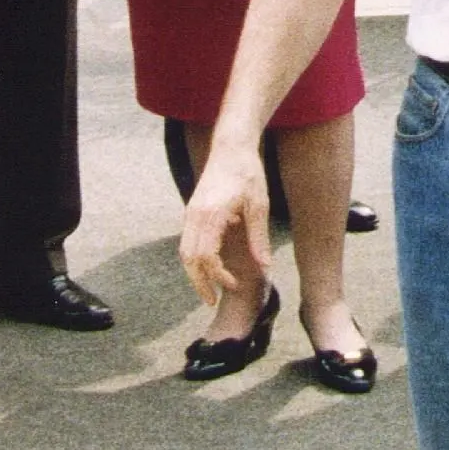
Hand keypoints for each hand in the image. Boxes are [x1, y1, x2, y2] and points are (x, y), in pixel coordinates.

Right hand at [178, 136, 271, 305]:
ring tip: (209, 289)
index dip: (217, 276)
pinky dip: (194, 259)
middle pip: (189, 259)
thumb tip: (264, 266)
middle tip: (212, 302)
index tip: (232, 286)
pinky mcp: (192, 210)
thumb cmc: (248, 173)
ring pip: (184, 251)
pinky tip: (209, 267)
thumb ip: (258, 238)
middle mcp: (195, 216)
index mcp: (211, 215)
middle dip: (199, 283)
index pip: (206, 257)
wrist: (231, 147)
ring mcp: (190, 213)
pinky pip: (187, 241)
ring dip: (195, 273)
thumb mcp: (259, 206)